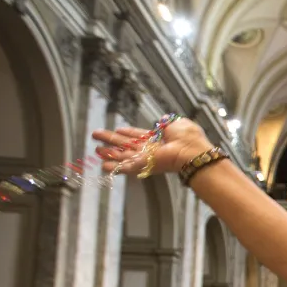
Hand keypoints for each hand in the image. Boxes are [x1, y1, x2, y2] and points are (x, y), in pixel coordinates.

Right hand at [93, 117, 213, 177]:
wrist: (191, 152)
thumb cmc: (187, 137)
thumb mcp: (177, 123)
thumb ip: (167, 122)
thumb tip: (162, 120)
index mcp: (158, 138)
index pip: (139, 135)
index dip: (128, 131)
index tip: (117, 129)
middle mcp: (150, 149)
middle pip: (127, 144)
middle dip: (111, 140)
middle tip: (95, 135)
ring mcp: (146, 158)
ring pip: (123, 155)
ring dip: (109, 153)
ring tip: (96, 151)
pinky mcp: (143, 165)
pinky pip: (127, 166)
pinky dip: (115, 166)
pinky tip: (103, 165)